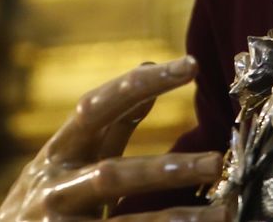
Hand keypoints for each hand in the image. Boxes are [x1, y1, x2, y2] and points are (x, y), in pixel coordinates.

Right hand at [0, 56, 230, 221]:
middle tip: (218, 163)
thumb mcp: (69, 160)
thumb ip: (110, 125)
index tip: (189, 65)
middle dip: (168, 169)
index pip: (97, 107)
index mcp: (56, 153)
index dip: (141, 85)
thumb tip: (148, 68)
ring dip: (177, 217)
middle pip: (113, 174)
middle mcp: (53, 188)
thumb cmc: (48, 203)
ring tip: (224, 211)